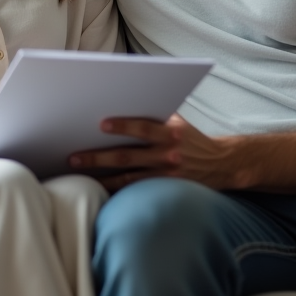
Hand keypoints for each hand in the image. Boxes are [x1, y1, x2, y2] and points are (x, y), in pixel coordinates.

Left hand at [68, 114, 238, 191]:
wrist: (221, 164)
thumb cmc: (192, 138)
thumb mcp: (179, 123)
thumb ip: (155, 117)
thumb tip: (121, 104)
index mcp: (171, 132)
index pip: (144, 127)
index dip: (123, 126)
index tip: (101, 125)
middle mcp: (169, 153)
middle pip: (128, 156)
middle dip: (99, 157)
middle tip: (74, 157)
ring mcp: (166, 174)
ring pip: (128, 177)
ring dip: (102, 177)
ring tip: (81, 174)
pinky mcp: (165, 189)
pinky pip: (136, 191)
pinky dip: (117, 190)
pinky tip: (99, 188)